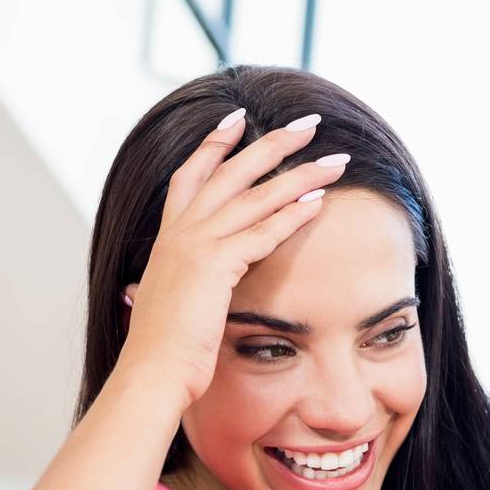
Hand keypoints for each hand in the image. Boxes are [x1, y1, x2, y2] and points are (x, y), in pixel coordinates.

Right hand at [118, 110, 347, 408]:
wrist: (152, 371)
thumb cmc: (166, 347)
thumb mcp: (174, 301)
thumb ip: (184, 281)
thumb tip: (179, 283)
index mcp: (169, 235)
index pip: (192, 174)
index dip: (215, 144)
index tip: (238, 118)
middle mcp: (181, 230)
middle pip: (232, 170)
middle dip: (273, 142)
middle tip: (307, 122)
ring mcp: (196, 244)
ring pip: (256, 195)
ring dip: (300, 174)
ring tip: (336, 160)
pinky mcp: (215, 264)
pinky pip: (263, 231)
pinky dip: (293, 213)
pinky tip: (321, 200)